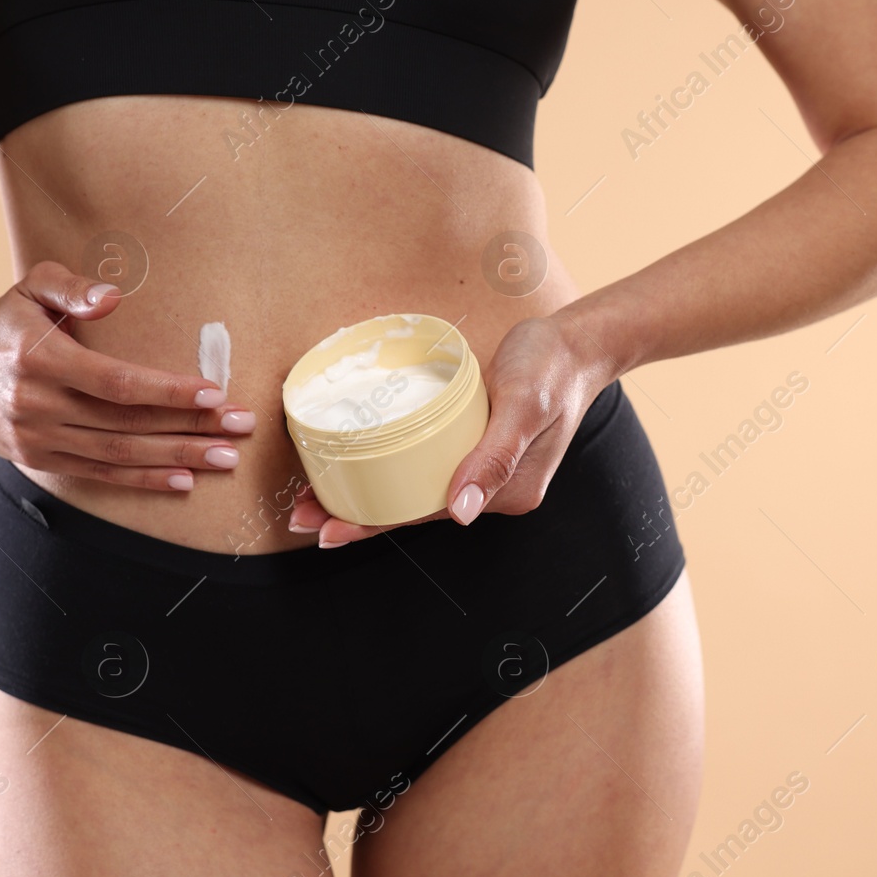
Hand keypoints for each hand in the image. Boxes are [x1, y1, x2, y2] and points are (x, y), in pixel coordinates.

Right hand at [0, 260, 255, 490]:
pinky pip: (99, 474)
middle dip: (190, 427)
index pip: (116, 383)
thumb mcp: (32, 286)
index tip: (213, 393)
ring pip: (118, 455)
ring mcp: (36, 437)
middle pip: (127, 425)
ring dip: (177, 458)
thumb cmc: (6, 319)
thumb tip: (112, 298)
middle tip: (240, 428)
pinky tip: (183, 479)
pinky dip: (143, 480)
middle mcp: (36, 404)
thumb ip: (72, 287)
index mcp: (39, 359)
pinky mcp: (38, 459)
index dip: (167, 392)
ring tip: (224, 456)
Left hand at [287, 314, 612, 545]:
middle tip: (300, 516)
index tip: (328, 532)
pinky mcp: (471, 447)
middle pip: (410, 509)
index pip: (424, 514)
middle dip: (355, 516)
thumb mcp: (525, 404)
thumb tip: (460, 511)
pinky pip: (421, 466)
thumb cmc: (552, 366)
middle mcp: (488, 490)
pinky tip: (353, 463)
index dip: (373, 524)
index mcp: (504, 493)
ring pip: (410, 489)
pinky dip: (384, 468)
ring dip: (363, 495)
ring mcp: (479, 470)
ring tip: (311, 497)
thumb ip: (497, 455)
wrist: (577, 344)